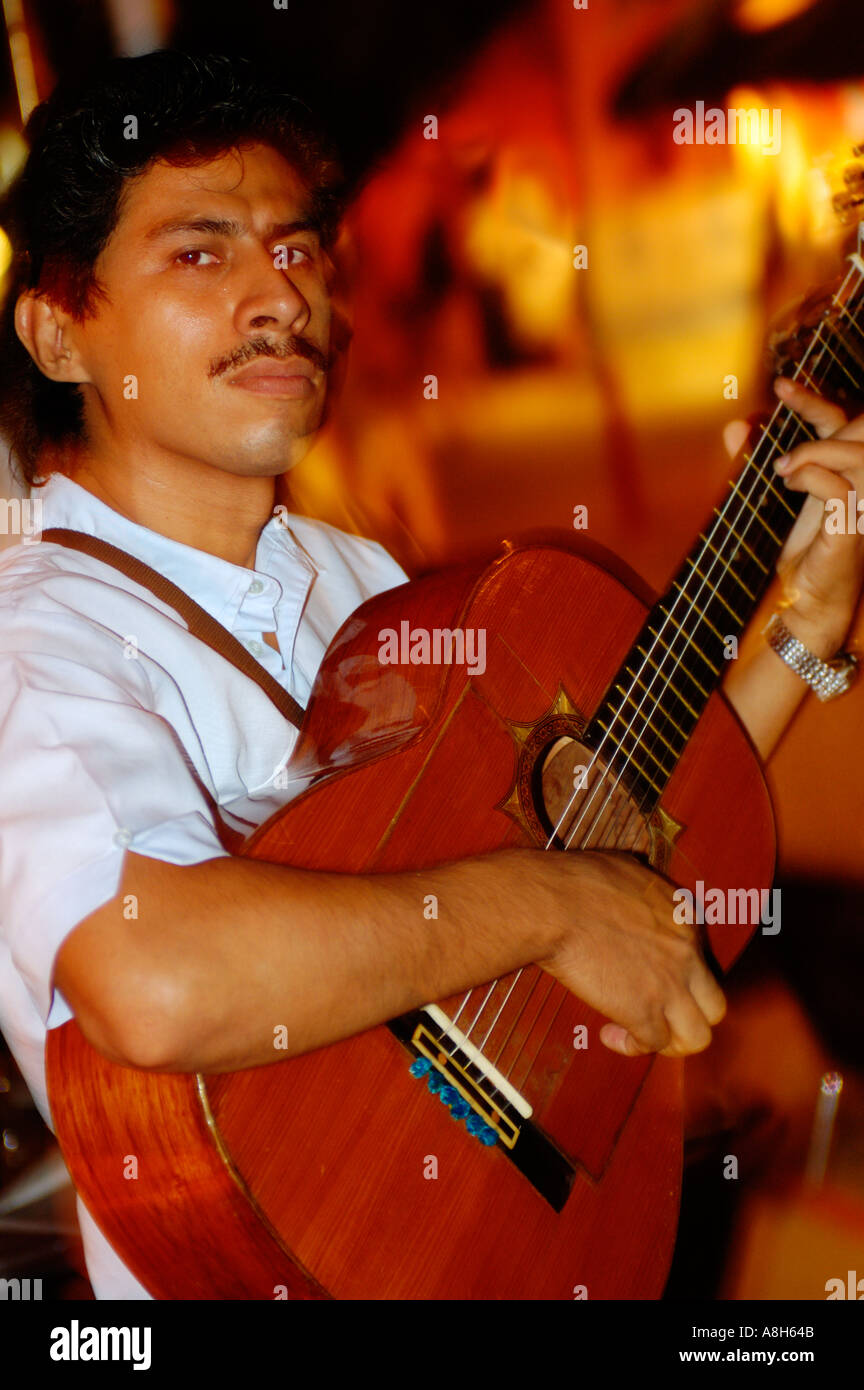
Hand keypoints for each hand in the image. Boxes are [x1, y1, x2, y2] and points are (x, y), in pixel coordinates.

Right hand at [534, 850, 726, 1057]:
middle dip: (688, 1017)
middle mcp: (688, 954)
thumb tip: (632, 897)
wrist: (556, 904)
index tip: (648, 975)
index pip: (701, 959)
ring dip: (670, 1041)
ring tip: (641, 1034)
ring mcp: (669, 986)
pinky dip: (632, 1045)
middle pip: (714, 1005)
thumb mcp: (626, 871)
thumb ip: (643, 893)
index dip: (676, 974)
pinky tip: (609, 1034)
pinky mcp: (643, 1011)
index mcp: (685, 919)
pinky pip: (653, 1045)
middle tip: (658, 1016)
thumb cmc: (577, 881)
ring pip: (698, 1036)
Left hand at [725, 377, 863, 654]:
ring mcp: (860, 502)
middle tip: (779, 398)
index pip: (840, 421)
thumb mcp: (764, 497)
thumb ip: (752, 461)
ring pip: (855, 453)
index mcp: (841, 471)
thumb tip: (733, 427)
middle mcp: (857, 482)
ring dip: (813, 450)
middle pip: (857, 428)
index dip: (813, 399)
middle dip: (816, 407)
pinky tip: (790, 484)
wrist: (799, 599)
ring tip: (781, 467)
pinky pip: (840, 487)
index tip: (780, 385)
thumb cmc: (790, 552)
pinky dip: (812, 477)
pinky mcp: (851, 525)